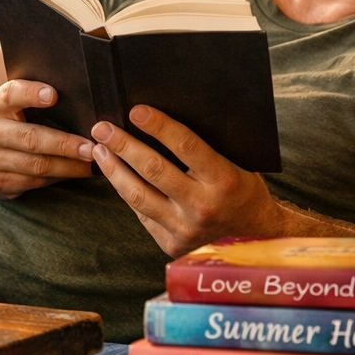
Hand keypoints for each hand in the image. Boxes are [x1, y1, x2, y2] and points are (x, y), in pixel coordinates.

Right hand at [0, 80, 94, 197]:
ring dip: (68, 166)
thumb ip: (36, 99)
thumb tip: (80, 100)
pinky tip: (75, 173)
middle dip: (65, 144)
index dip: (31, 93)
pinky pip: (34, 181)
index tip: (53, 95)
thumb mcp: (14, 105)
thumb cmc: (12, 122)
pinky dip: (59, 178)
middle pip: (31, 138)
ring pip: (36, 165)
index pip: (11, 94)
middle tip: (91, 148)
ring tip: (90, 163)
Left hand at [90, 105, 284, 256]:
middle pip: (153, 169)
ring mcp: (186, 228)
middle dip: (123, 145)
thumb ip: (207, 146)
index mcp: (224, 179)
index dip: (158, 126)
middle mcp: (203, 206)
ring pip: (138, 195)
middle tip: (102, 128)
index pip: (185, 146)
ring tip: (99, 150)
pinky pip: (142, 214)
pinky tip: (116, 175)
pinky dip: (126, 192)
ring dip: (114, 170)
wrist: (255, 238)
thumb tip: (167, 114)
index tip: (135, 110)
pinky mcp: (172, 244)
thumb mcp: (238, 163)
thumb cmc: (243, 190)